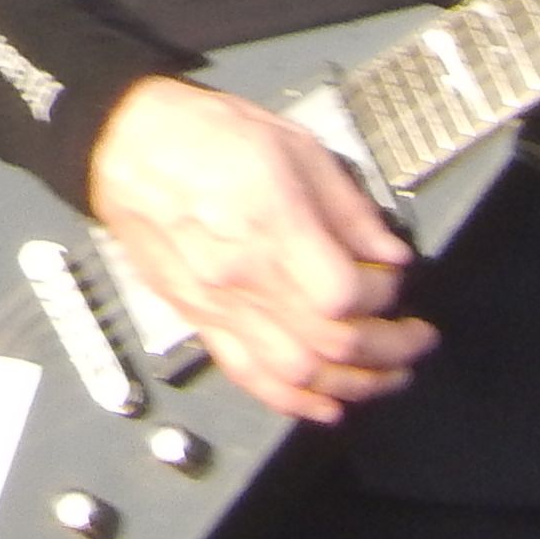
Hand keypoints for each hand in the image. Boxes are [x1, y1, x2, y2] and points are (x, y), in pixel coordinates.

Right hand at [85, 79, 437, 425]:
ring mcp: (218, 304)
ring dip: (354, 386)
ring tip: (385, 376)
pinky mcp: (198, 317)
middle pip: (333, 344)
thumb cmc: (200, 134)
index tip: (392, 277)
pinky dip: (293, 401)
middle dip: (390, 349)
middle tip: (415, 339)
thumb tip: (388, 249)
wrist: (123, 142)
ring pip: (298, 374)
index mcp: (271, 226)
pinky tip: (325, 405)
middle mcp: (244, 276)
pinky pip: (248, 376)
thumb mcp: (290, 143)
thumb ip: (346, 203)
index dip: (385, 294)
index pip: (347, 294)